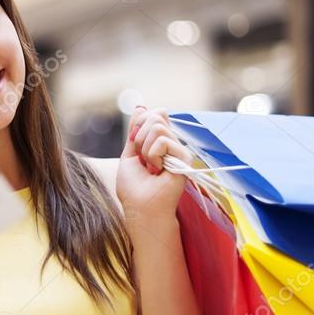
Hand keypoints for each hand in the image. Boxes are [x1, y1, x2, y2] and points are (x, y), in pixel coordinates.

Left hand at [115, 106, 192, 220]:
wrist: (141, 208)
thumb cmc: (134, 187)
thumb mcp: (129, 154)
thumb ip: (135, 131)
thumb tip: (139, 106)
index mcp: (159, 142)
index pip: (152, 114)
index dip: (139, 125)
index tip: (135, 146)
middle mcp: (171, 143)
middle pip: (154, 117)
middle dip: (140, 138)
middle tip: (143, 160)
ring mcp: (178, 150)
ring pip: (158, 127)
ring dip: (146, 149)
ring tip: (151, 167)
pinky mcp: (184, 157)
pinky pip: (163, 141)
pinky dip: (153, 155)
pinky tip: (158, 170)